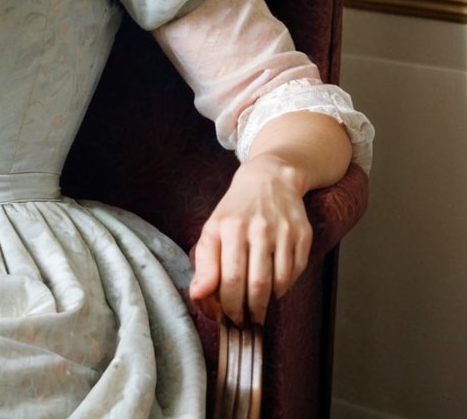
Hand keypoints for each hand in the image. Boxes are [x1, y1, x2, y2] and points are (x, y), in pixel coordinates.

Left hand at [190, 155, 311, 325]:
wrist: (269, 179)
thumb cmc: (236, 210)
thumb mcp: (212, 229)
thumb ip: (204, 263)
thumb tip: (198, 296)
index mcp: (229, 228)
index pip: (228, 279)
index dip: (228, 305)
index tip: (227, 318)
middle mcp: (257, 229)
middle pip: (255, 285)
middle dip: (249, 311)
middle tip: (245, 322)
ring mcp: (283, 232)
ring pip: (278, 283)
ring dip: (268, 303)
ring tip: (258, 310)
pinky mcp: (303, 235)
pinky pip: (295, 273)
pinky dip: (284, 288)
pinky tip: (274, 289)